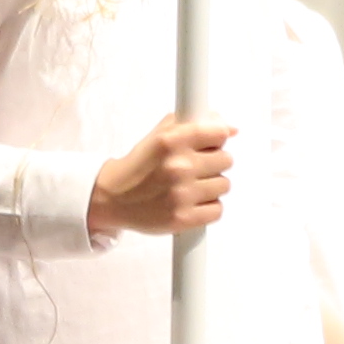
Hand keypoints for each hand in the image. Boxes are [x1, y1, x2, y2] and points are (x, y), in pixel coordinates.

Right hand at [90, 116, 232, 238]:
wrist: (112, 199)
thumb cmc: (138, 167)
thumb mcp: (159, 136)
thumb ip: (192, 124)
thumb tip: (231, 128)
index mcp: (171, 141)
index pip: (219, 133)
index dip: (216, 139)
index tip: (209, 145)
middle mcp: (178, 166)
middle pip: (226, 159)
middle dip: (213, 163)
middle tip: (195, 168)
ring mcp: (181, 194)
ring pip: (224, 185)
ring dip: (211, 186)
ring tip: (191, 186)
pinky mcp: (183, 218)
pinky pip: (217, 209)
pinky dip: (208, 207)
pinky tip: (192, 202)